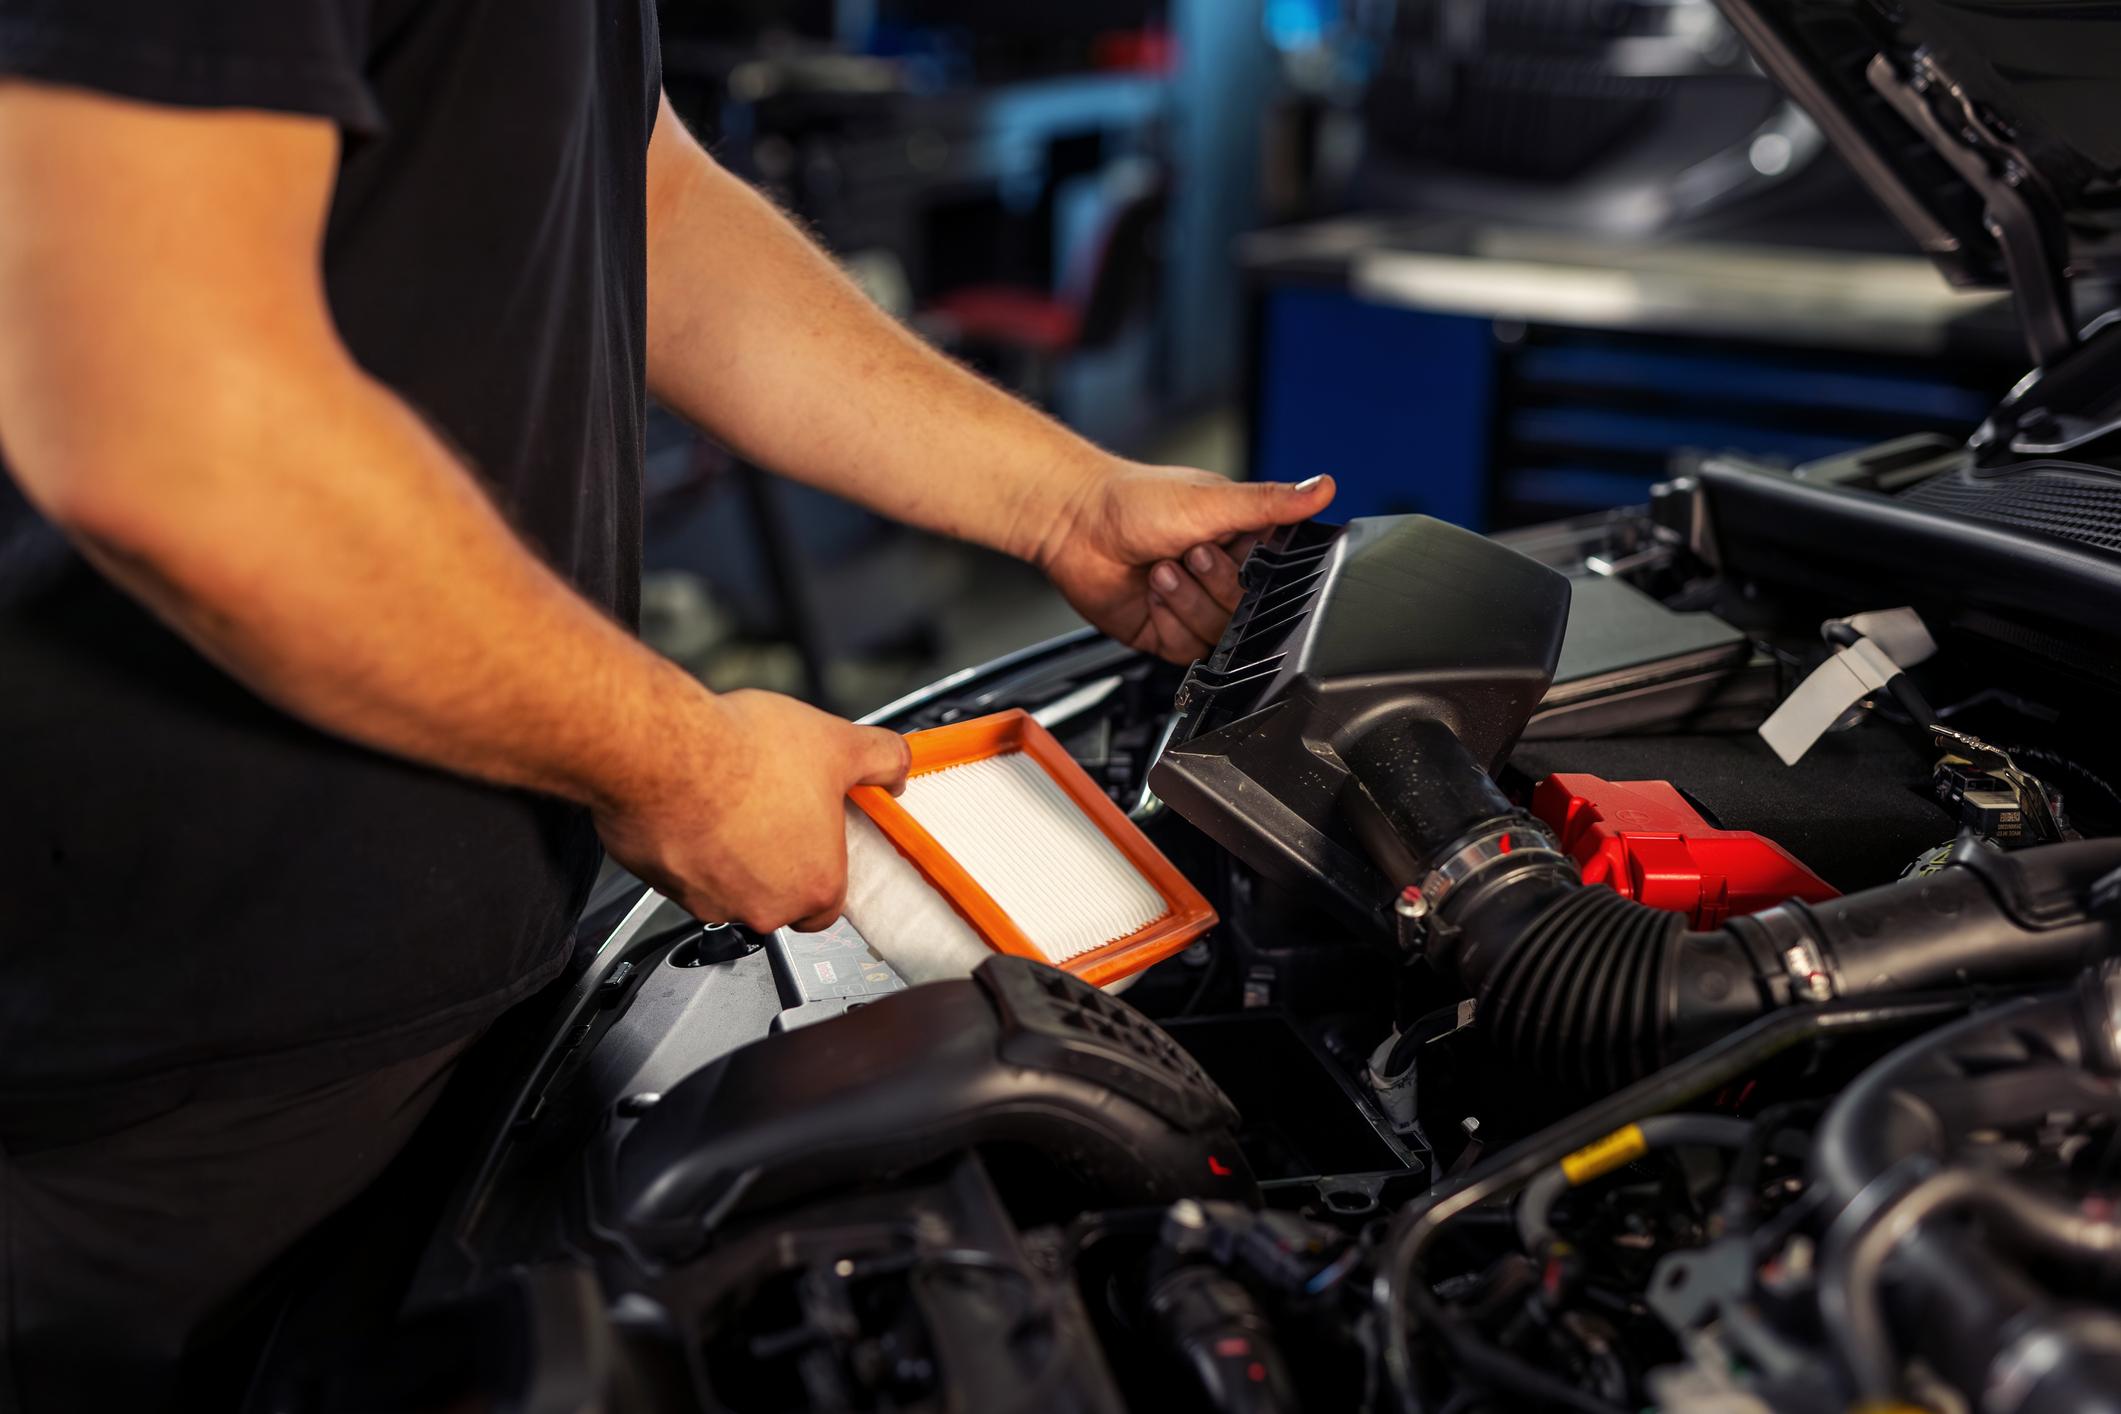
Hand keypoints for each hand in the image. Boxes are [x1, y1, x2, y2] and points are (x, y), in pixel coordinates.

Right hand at [592, 687, 910, 931]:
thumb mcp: (838, 742)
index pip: (831, 902)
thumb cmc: (742, 756)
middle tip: (772, 808)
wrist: (661, 752)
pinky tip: (693, 802)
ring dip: (730, 852)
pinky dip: (689, 844)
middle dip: (776, 858)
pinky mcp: (663, 884)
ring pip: (728, 886)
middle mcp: (763, 907)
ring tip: (731, 798)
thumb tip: (896, 765)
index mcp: (815, 885)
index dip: (825, 864)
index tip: (818, 836)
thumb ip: (881, 758)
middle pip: (779, 897)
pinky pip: (683, 872)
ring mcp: (709, 901)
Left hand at [1040, 462, 1336, 662]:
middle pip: (1251, 611)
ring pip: (1220, 633)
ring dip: (1188, 601)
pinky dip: (1169, 622)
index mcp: (1243, 542)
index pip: (1281, 575)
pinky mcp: (1166, 633)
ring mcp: (1195, 607)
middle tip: (1189, 553)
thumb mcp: (1213, 499)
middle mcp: (1223, 576)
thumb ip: (1270, 503)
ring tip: (1162, 570)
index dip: (1262, 572)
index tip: (1238, 552)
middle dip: (1216, 584)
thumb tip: (1324, 487)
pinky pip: (1188, 650)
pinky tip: (1151, 595)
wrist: (1076, 524)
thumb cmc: (1135, 501)